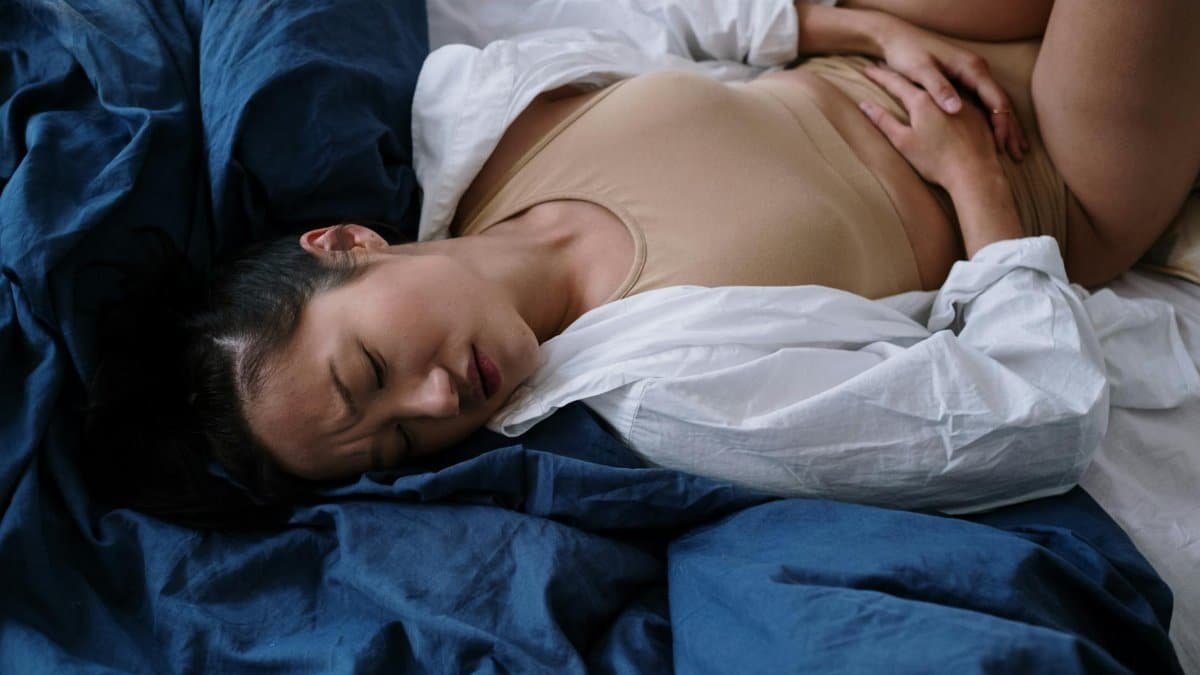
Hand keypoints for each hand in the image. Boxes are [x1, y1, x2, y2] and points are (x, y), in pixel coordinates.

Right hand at [859, 65, 1023, 254]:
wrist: (974, 174)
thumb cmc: (936, 161)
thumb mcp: (904, 142)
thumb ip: (884, 121)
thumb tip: (864, 105)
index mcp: (921, 102)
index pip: (894, 82)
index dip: (879, 76)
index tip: (867, 69)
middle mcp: (942, 96)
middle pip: (916, 79)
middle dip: (899, 73)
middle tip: (885, 66)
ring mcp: (963, 102)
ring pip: (938, 86)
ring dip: (923, 80)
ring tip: (912, 77)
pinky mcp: (977, 113)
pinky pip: (956, 96)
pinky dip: (943, 93)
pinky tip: (942, 97)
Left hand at [873, 16, 1027, 160]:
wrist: (899, 39)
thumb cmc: (908, 54)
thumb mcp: (922, 71)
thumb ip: (939, 88)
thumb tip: (956, 108)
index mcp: (972, 68)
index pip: (997, 100)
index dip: (1001, 125)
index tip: (1000, 146)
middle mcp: (978, 71)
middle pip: (1002, 104)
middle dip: (1011, 130)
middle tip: (1018, 155)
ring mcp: (974, 77)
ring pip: (997, 106)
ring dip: (1006, 129)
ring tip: (1015, 153)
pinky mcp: (966, 82)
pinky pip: (985, 105)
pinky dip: (994, 122)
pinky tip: (997, 140)